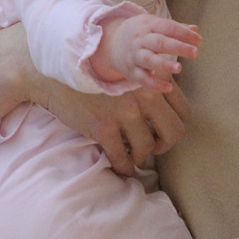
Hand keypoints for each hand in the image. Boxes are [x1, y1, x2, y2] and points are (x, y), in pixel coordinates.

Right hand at [36, 76, 191, 176]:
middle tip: (152, 147)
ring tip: (132, 156)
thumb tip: (167, 109)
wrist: (54, 73)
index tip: (162, 131)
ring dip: (140, 157)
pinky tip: (120, 167)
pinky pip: (121, 158)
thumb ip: (151, 84)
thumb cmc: (93, 73)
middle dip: (164, 145)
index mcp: (155, 79)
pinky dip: (123, 167)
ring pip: (147, 148)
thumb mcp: (129, 70)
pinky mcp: (103, 126)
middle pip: (174, 132)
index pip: (184, 111)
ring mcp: (124, 111)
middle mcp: (145, 94)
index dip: (175, 126)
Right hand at [92, 13, 200, 92]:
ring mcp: (135, 56)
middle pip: (159, 42)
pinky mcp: (131, 71)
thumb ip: (175, 28)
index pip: (168, 27)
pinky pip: (142, 79)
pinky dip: (155, 84)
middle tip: (195, 52)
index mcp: (149, 25)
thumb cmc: (140, 32)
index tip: (198, 40)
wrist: (110, 42)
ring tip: (179, 69)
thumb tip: (195, 30)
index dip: (183, 33)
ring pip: (149, 60)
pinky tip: (168, 87)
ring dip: (164, 65)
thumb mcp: (153, 24)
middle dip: (178, 47)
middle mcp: (141, 40)